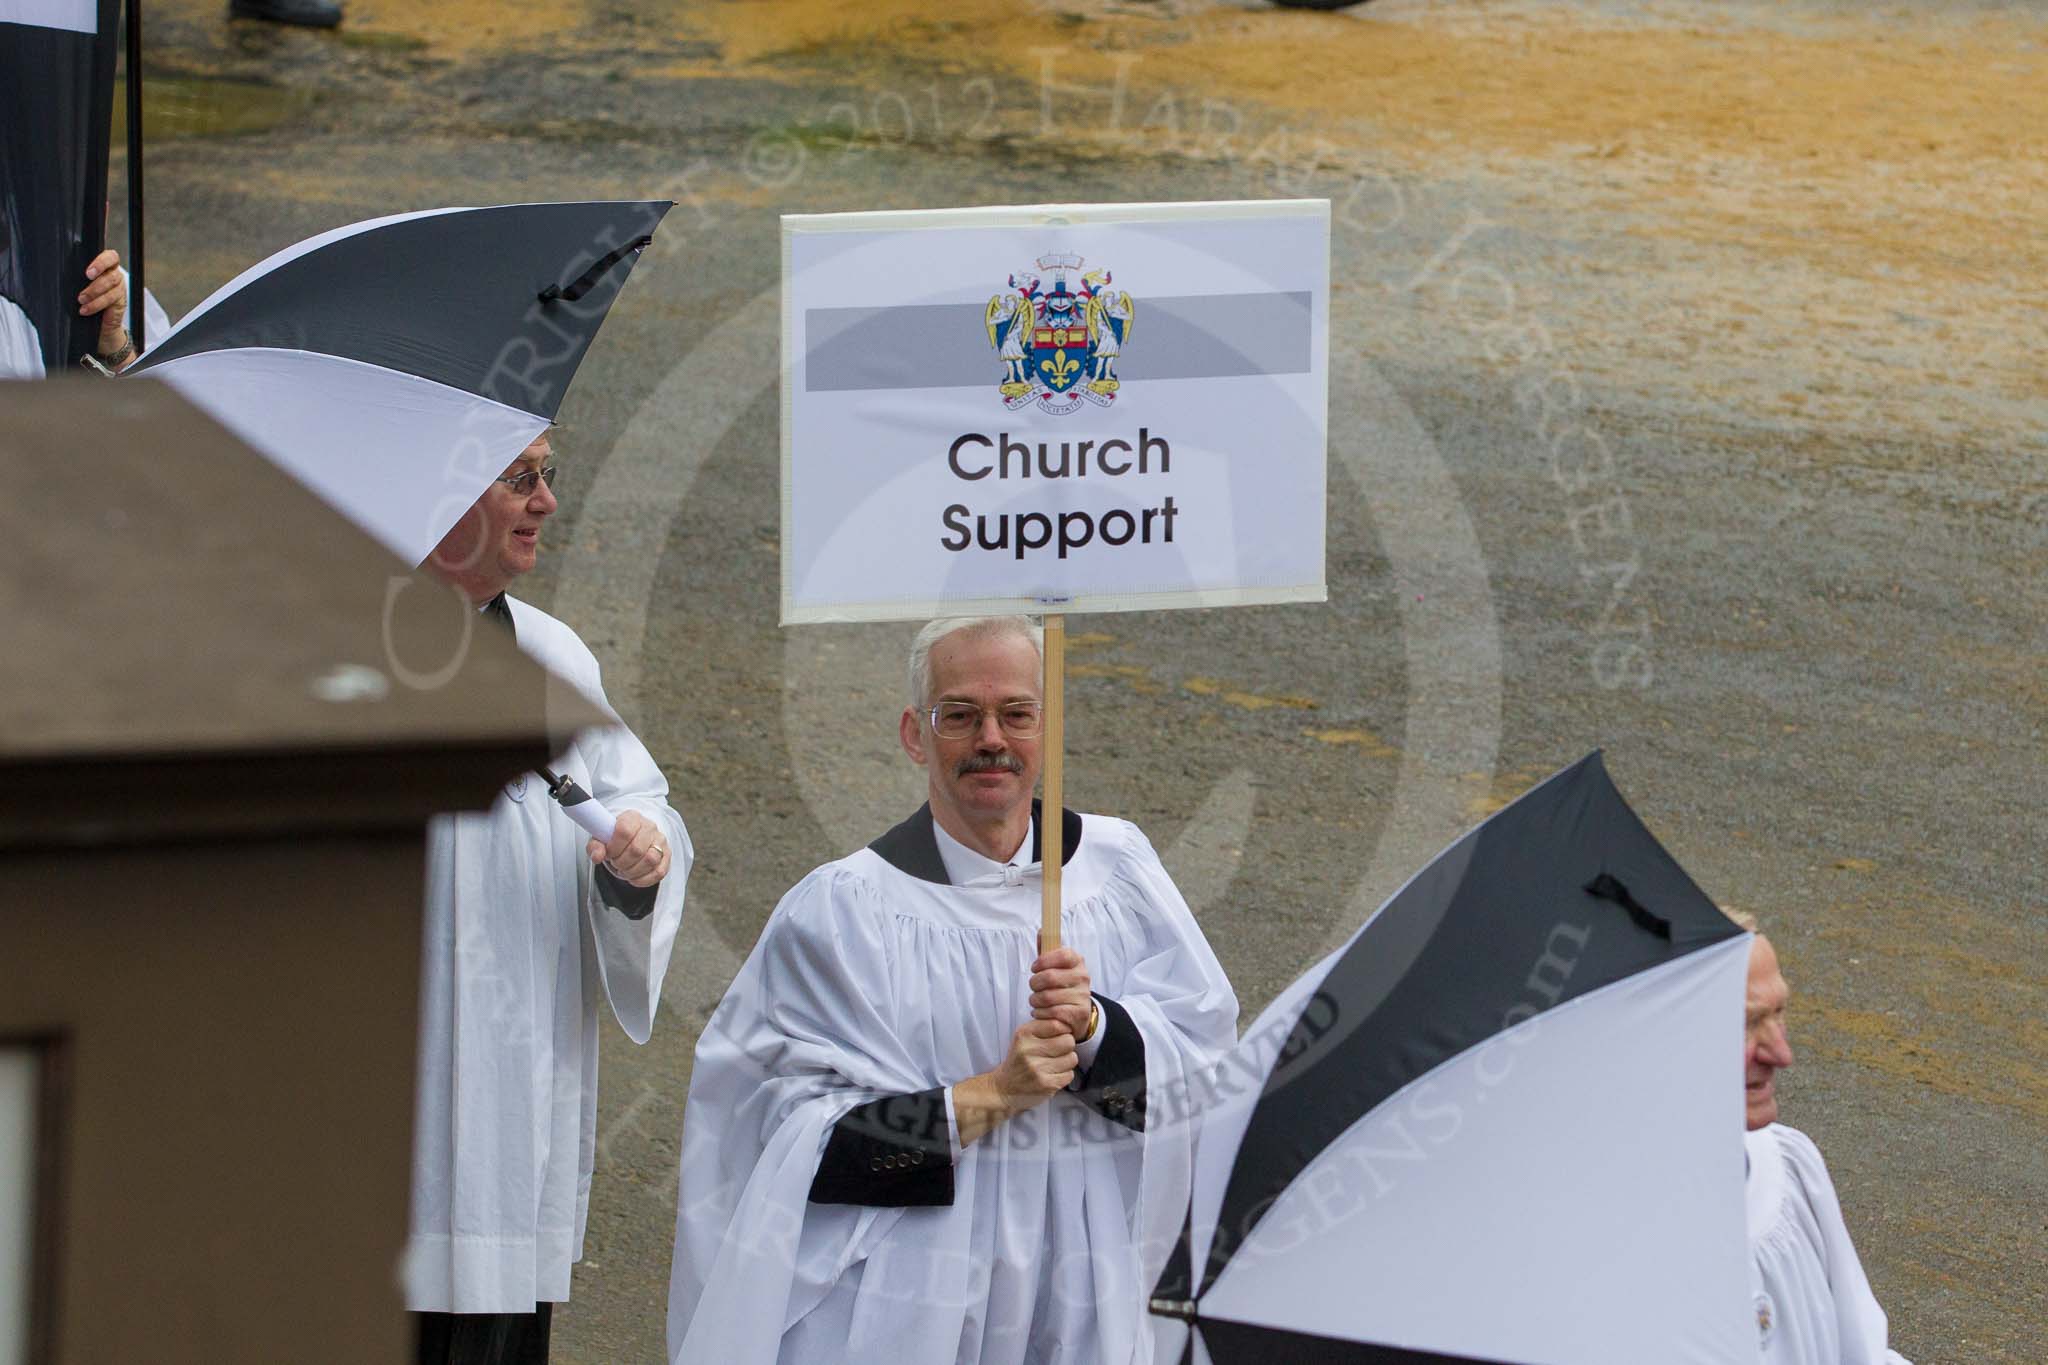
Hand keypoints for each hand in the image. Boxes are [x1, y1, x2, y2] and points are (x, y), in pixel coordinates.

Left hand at [78, 250, 130, 360]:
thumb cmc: (85, 301)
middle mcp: (114, 275)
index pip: (110, 257)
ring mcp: (119, 288)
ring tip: (81, 299)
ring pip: (112, 284)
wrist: (98, 324)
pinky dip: (97, 304)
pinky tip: (86, 309)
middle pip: (112, 272)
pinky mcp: (120, 301)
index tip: (88, 272)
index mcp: (105, 267)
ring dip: (94, 292)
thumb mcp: (78, 285)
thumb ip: (75, 276)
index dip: (101, 262)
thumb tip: (54, 272)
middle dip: (98, 278)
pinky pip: (111, 299)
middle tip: (86, 282)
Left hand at [585, 808, 669, 886]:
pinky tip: (633, 877)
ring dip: (632, 871)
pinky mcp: (667, 856)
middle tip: (615, 863)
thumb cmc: (615, 839)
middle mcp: (650, 827)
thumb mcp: (600, 840)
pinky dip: (643, 879)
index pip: (624, 830)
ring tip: (624, 870)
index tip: (609, 853)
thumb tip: (597, 856)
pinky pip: (659, 872)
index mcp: (632, 818)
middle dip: (621, 862)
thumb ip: (595, 846)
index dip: (614, 847)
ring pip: (650, 860)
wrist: (632, 839)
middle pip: (636, 849)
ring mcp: (661, 841)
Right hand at [953, 1020, 1076, 1145]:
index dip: (1063, 1031)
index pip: (1057, 1024)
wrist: (1004, 1087)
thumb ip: (1044, 1026)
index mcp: (1024, 1034)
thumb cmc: (1019, 1059)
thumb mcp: (1024, 1037)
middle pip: (1068, 1041)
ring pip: (1072, 1058)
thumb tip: (1069, 1023)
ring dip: (1067, 1062)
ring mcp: (1037, 1069)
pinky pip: (1070, 1074)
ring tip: (1053, 1064)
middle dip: (1066, 1046)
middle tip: (1057, 1051)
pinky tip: (1052, 1075)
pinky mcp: (1045, 1085)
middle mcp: (1029, 1050)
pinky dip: (1064, 1075)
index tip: (1059, 1036)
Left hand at [1029, 946, 1093, 1040]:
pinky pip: (1052, 1013)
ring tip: (1037, 1001)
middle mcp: (1083, 977)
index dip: (1043, 961)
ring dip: (1035, 1001)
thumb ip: (1047, 949)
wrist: (1078, 1012)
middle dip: (1034, 984)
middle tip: (1034, 988)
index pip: (1061, 955)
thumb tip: (1042, 931)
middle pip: (1049, 977)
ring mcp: (1083, 996)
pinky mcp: (1079, 1014)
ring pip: (1047, 997)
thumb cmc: (1061, 985)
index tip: (1035, 968)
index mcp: (1077, 961)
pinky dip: (1040, 1014)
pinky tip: (1041, 1012)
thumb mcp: (1055, 965)